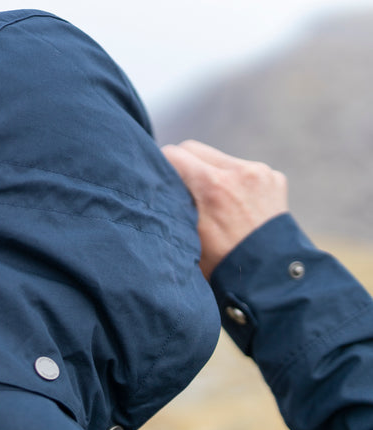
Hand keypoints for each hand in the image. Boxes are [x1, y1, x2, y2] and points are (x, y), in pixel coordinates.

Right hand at [162, 140, 287, 278]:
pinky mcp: (274, 178)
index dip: (161, 166)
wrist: (268, 278)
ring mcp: (260, 172)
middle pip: (194, 149)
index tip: (159, 181)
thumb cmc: (220, 264)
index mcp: (212, 185)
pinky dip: (234, 181)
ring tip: (211, 203)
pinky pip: (243, 169)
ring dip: (210, 173)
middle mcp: (238, 172)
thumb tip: (159, 186)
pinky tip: (234, 206)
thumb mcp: (185, 236)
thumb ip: (173, 204)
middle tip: (181, 190)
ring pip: (218, 158)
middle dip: (184, 166)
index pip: (173, 153)